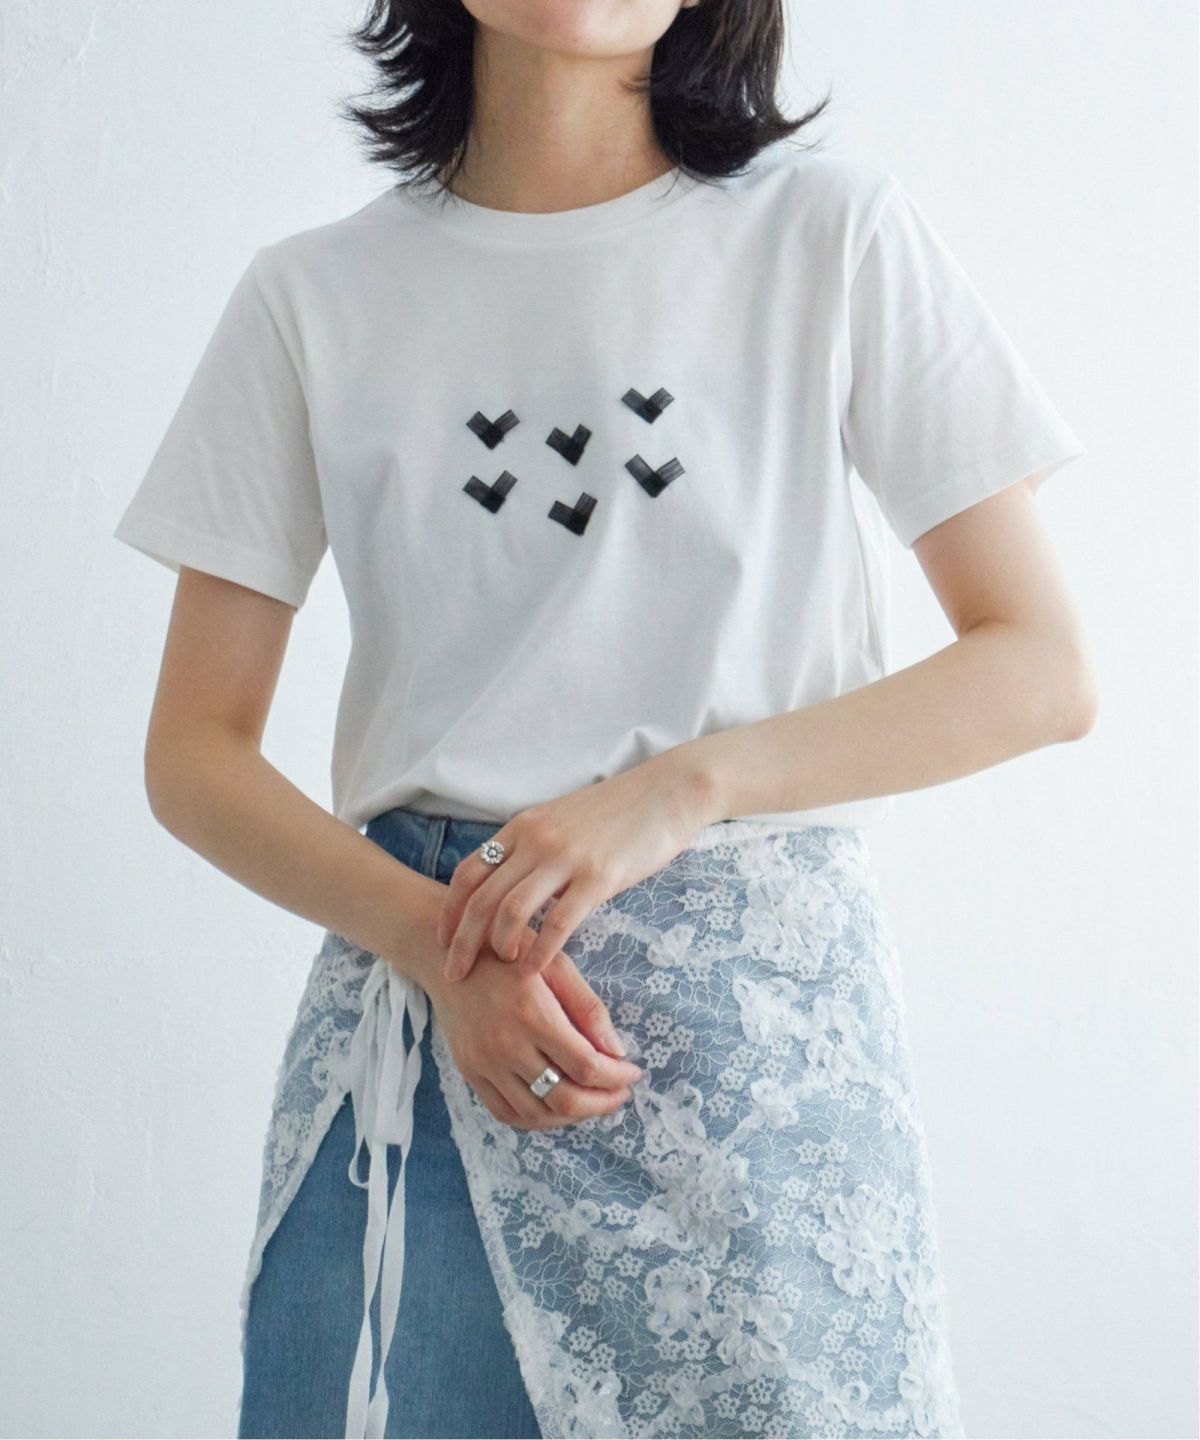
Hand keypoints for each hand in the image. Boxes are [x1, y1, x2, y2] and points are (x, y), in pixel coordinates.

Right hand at [428, 944, 645, 1129]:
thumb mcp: (555, 965)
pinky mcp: (470, 1072)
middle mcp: (505, 1046)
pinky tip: (557, 1107)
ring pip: (536, 1114)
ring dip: (572, 1116)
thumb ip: (587, 1007)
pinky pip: (506, 1113)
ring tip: (593, 1101)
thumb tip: (618, 1051)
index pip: (585, 1065)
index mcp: (532, 1015)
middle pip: (563, 1099)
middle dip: (601, 1103)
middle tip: (620, 1094)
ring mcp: (483, 1064)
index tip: (633, 1072)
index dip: (616, 1076)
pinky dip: (537, 1119)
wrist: (448, 957)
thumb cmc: (509, 954)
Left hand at [435, 753, 716, 983]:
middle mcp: (535, 841)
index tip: (443, 940)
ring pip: (512, 911)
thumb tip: (507, 884)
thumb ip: (531, 848)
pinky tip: (534, 971)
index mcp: (522, 827)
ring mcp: (565, 858)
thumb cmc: (616, 812)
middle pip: (482, 898)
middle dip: (462, 941)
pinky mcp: (597, 877)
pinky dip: (539, 952)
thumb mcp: (560, 820)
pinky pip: (557, 922)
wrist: (665, 792)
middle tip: (454, 971)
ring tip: (501, 969)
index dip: (450, 911)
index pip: (468, 873)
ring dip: (499, 947)